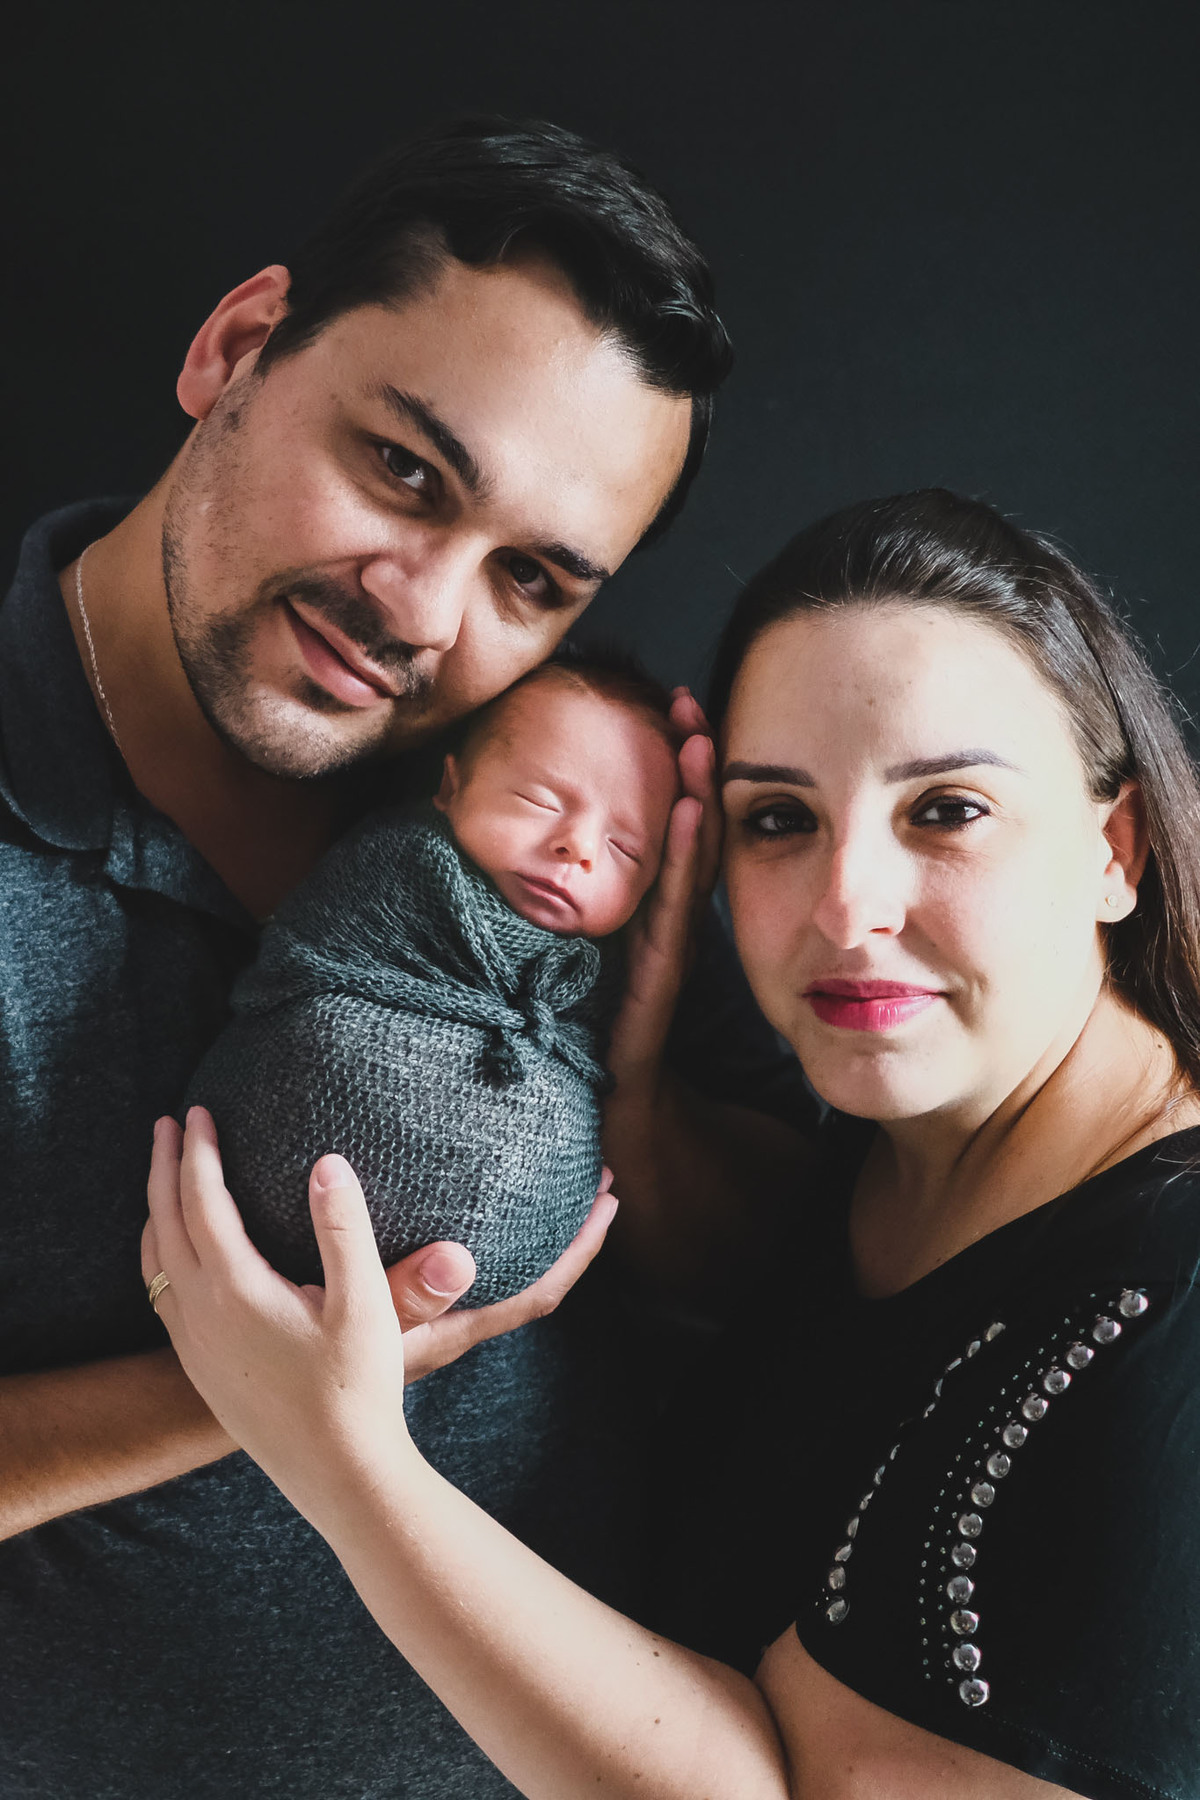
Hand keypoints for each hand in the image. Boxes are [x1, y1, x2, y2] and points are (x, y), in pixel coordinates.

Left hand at [142, 1110, 618, 1501]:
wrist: (339, 1477)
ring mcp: (194, 1346)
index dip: (199, 1152)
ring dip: (157, 1210)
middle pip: (165, 1223)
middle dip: (165, 1168)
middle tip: (169, 1125)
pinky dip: (161, 1254)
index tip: (199, 1111)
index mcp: (235, 1290)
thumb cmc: (358, 1391)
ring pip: (155, 1261)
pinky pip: (161, 1295)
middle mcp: (200, 1315)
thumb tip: (327, 1163)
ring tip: (167, 1179)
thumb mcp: (365, 1305)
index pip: (202, 1201)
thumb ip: (345, 1229)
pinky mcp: (202, 1370)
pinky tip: (181, 1257)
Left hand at [607, 688, 721, 1089]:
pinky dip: (682, 852)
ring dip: (696, 792)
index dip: (675, 766)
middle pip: (690, 823)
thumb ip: (568, 894)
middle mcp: (669, 912)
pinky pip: (675, 899)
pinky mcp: (663, 964)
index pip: (671, 821)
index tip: (672, 709)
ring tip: (697, 738)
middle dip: (693, 762)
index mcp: (652, 901)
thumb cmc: (590, 1020)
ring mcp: (672, 936)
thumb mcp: (574, 938)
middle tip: (689, 702)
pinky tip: (685, 811)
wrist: (614, 1096)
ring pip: (691, 854)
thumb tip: (520, 834)